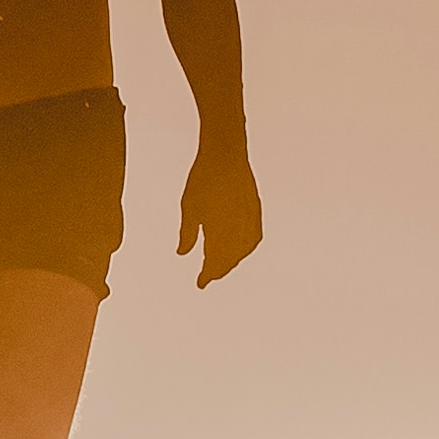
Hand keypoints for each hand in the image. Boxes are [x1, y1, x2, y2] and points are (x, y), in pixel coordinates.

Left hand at [178, 141, 262, 288]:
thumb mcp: (189, 207)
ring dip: (232, 261)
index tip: (200, 283)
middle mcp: (237, 230)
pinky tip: (240, 248)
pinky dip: (246, 248)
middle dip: (218, 270)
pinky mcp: (256, 211)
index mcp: (219, 232)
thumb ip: (187, 234)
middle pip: (229, 260)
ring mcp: (250, 221)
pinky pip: (253, 238)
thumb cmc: (203, 179)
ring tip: (221, 265)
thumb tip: (182, 253)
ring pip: (243, 251)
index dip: (206, 275)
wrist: (225, 154)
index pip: (213, 262)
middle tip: (208, 276)